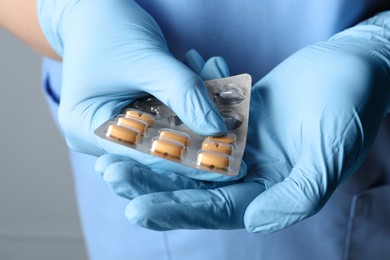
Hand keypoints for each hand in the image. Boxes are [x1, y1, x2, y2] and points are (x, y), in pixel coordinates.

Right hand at [37, 0, 225, 156]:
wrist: (96, 7)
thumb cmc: (107, 27)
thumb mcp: (146, 59)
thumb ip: (182, 92)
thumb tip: (217, 129)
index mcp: (86, 129)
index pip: (141, 156)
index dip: (185, 160)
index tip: (225, 162)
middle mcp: (103, 133)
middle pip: (158, 145)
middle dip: (198, 129)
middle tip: (234, 123)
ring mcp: (122, 122)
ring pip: (171, 126)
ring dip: (199, 103)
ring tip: (220, 75)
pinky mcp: (139, 110)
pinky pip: (172, 110)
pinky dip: (192, 92)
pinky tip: (210, 69)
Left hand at [96, 12, 389, 231]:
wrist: (354, 68)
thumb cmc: (352, 110)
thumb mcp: (331, 154)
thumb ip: (298, 193)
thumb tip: (255, 220)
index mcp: (270, 191)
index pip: (216, 208)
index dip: (177, 210)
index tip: (137, 209)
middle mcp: (251, 171)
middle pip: (193, 181)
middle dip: (152, 180)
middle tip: (110, 174)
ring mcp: (241, 142)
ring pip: (189, 149)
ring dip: (155, 146)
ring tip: (117, 141)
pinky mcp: (236, 115)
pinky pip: (200, 115)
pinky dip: (177, 108)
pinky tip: (149, 101)